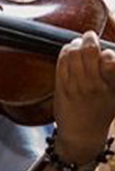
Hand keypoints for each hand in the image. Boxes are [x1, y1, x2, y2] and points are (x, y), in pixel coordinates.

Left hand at [52, 31, 114, 160]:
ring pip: (72, 54)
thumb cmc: (102, 111)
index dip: (107, 53)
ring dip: (75, 44)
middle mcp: (93, 85)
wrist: (82, 133)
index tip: (105, 52)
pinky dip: (64, 52)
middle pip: (89, 51)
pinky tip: (68, 51)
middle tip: (90, 36)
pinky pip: (61, 62)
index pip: (110, 60)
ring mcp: (75, 85)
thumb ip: (113, 72)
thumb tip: (109, 52)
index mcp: (111, 86)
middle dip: (89, 39)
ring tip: (78, 44)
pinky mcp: (61, 87)